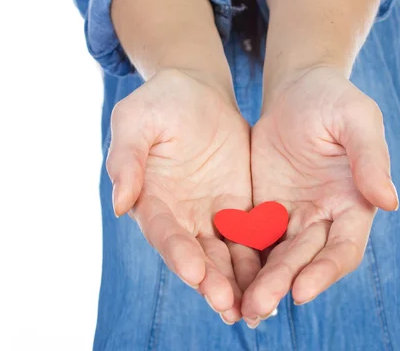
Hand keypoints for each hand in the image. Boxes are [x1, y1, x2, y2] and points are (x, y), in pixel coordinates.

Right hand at [106, 69, 259, 323]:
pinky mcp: (240, 208)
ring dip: (239, 282)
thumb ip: (127, 159)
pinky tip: (279, 279)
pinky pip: (253, 237)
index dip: (178, 253)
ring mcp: (211, 214)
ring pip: (226, 255)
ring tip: (257, 308)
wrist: (197, 92)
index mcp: (151, 200)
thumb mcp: (136, 120)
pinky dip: (263, 260)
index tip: (195, 272)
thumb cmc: (159, 102)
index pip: (164, 232)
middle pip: (197, 255)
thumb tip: (119, 203)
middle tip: (229, 306)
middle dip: (212, 281)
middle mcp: (180, 216)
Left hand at [242, 65, 397, 322]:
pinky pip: (249, 238)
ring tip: (236, 306)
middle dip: (281, 285)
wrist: (297, 90)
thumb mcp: (356, 119)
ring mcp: (291, 216)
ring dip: (258, 282)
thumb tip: (388, 201)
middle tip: (256, 309)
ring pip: (274, 257)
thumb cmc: (333, 100)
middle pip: (303, 260)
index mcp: (353, 204)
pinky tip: (218, 275)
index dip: (325, 271)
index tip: (300, 291)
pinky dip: (238, 259)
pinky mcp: (263, 209)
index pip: (343, 249)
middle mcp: (323, 218)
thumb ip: (370, 158)